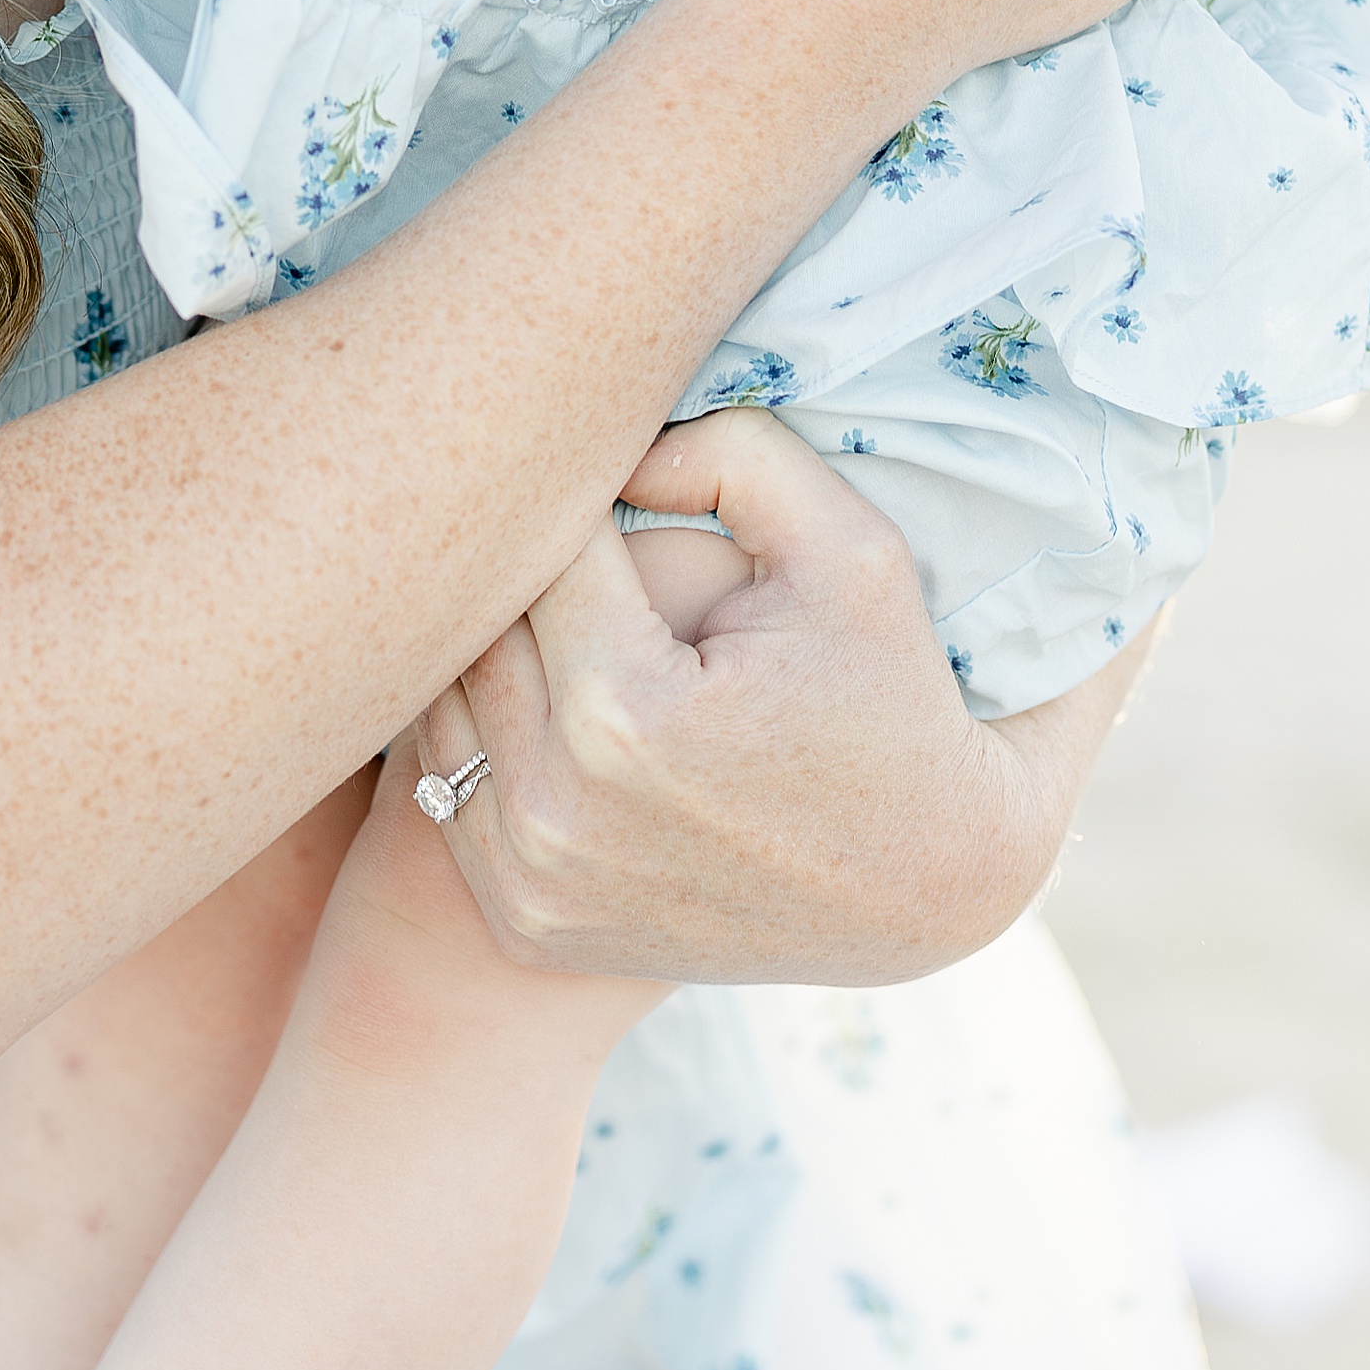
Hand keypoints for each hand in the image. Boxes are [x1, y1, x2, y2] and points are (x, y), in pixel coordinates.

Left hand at [402, 409, 1076, 987]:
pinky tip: (554, 705)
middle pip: (472, 633)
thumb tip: (608, 443)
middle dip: (525, 579)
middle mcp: (559, 812)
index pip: (537, 553)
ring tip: (570, 621)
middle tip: (586, 548)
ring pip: (443, 710)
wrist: (926, 879)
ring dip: (491, 655)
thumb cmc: (892, 693)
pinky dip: (490, 743)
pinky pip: (449, 796)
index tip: (624, 498)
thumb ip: (729, 451)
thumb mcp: (850, 544)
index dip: (579, 508)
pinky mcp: (526, 926)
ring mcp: (535, 883)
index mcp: (626, 711)